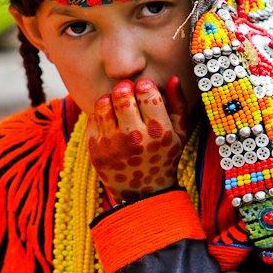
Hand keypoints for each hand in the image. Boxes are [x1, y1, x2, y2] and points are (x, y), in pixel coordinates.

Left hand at [86, 76, 187, 201]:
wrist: (143, 194)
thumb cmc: (164, 158)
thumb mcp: (180, 134)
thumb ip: (178, 104)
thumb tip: (172, 78)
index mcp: (159, 132)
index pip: (146, 91)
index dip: (145, 86)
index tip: (145, 91)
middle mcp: (134, 138)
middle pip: (122, 94)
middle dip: (125, 88)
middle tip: (128, 93)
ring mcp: (112, 145)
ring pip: (103, 103)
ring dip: (110, 99)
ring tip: (118, 106)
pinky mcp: (95, 151)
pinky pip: (92, 118)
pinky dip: (101, 116)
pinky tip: (111, 123)